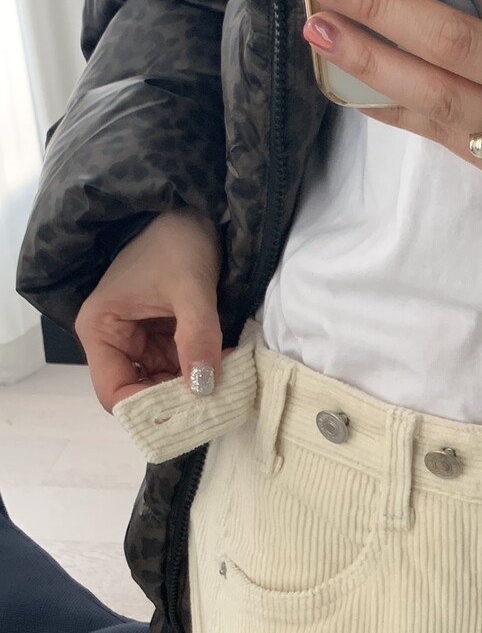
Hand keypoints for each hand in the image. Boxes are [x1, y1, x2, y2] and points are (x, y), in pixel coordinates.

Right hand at [75, 208, 224, 412]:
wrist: (193, 214)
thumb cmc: (176, 240)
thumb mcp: (189, 287)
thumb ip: (196, 336)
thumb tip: (203, 388)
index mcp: (101, 330)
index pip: (114, 394)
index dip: (146, 413)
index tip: (186, 418)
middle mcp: (117, 343)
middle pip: (142, 397)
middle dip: (178, 405)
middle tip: (217, 408)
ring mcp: (144, 344)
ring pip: (167, 389)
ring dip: (197, 393)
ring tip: (229, 388)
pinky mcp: (168, 342)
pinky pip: (185, 372)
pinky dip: (206, 377)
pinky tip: (229, 372)